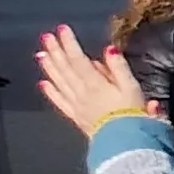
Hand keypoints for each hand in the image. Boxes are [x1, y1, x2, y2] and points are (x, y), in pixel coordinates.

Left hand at [35, 25, 157, 133]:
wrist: (125, 143)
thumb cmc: (133, 115)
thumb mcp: (132, 87)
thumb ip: (118, 68)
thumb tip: (109, 49)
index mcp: (95, 83)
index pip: (78, 59)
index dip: (69, 43)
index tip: (62, 30)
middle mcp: (81, 93)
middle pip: (65, 68)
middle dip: (55, 51)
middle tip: (45, 37)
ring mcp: (76, 105)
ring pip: (59, 82)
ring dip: (49, 67)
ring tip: (41, 55)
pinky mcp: (76, 117)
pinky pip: (60, 102)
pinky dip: (51, 92)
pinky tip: (43, 83)